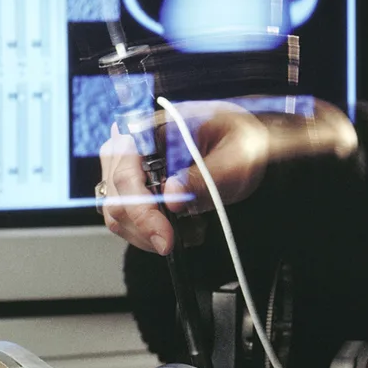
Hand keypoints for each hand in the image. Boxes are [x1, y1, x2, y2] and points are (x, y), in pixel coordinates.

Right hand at [97, 100, 358, 255]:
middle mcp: (134, 143)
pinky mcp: (139, 186)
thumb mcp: (239, 156)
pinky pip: (127, 216)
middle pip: (113, 193)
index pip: (125, 170)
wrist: (254, 145)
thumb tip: (173, 198)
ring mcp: (133, 165)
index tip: (165, 236)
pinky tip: (177, 230)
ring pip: (116, 209)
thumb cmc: (245, 139)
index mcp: (154, 125)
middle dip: (142, 225)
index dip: (140, 209)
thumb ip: (207, 176)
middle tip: (172, 242)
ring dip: (144, 232)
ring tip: (182, 234)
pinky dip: (148, 231)